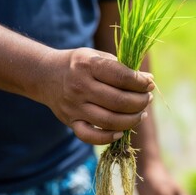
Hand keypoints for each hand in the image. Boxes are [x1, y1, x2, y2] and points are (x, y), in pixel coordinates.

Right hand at [38, 48, 153, 144]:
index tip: (149, 84)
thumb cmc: (80, 65)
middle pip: (119, 101)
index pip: (122, 77)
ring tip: (140, 114)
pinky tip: (121, 132)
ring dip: (131, 120)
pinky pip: (90, 136)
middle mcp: (80, 86)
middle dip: (140, 102)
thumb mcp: (98, 57)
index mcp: (89, 65)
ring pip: (109, 121)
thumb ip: (122, 68)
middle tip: (147, 99)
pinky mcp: (70, 122)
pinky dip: (108, 138)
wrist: (46, 75)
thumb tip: (149, 80)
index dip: (140, 83)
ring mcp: (74, 107)